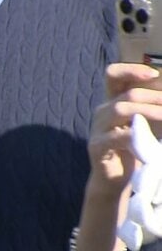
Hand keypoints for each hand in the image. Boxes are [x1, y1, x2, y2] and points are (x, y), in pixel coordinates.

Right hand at [88, 63, 161, 197]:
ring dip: (148, 111)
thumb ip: (153, 110)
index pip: (113, 75)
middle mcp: (103, 112)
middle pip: (126, 94)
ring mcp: (97, 129)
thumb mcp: (145, 125)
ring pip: (119, 109)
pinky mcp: (96, 146)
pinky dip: (135, 137)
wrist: (115, 180)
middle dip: (154, 96)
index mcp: (113, 102)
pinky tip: (148, 142)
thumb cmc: (135, 150)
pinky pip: (115, 137)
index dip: (131, 70)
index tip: (154, 75)